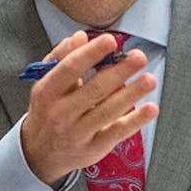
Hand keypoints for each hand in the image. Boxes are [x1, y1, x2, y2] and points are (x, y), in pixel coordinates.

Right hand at [20, 31, 158, 184]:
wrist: (39, 153)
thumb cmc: (47, 111)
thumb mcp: (45, 82)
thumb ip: (62, 57)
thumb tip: (80, 37)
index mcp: (47, 91)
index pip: (70, 69)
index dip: (91, 53)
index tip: (110, 40)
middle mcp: (61, 113)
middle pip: (94, 89)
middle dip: (119, 71)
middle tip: (138, 57)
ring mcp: (78, 132)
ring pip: (108, 110)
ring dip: (132, 94)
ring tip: (149, 79)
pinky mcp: (94, 147)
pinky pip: (117, 132)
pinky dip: (136, 120)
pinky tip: (150, 108)